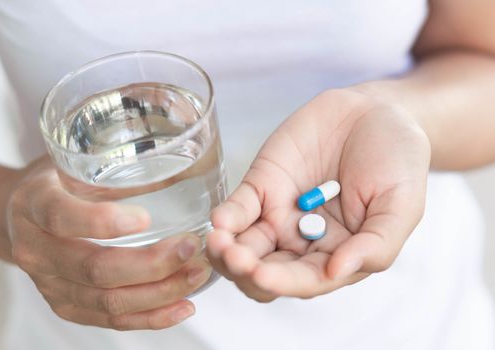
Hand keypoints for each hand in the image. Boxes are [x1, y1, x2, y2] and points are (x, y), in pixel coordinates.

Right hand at [7, 157, 211, 329]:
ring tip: (197, 274)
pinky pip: (111, 320)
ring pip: (108, 300)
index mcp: (35, 205)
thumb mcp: (77, 162)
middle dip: (151, 264)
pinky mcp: (68, 307)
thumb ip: (115, 166)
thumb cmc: (61, 184)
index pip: (62, 217)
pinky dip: (151, 317)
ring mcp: (51, 285)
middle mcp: (37, 251)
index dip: (102, 221)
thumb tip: (183, 166)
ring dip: (160, 292)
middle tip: (190, 247)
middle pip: (94, 268)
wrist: (24, 219)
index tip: (145, 218)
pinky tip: (182, 306)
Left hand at [207, 88, 430, 300]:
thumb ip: (376, 244)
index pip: (305, 280)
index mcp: (337, 253)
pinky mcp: (263, 185)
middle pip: (265, 270)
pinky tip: (219, 221)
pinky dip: (227, 216)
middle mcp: (303, 240)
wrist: (377, 113)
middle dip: (246, 271)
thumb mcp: (401, 205)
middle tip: (236, 260)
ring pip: (244, 245)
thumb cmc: (396, 162)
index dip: (283, 282)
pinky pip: (239, 207)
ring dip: (226, 251)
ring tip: (218, 243)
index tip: (262, 275)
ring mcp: (280, 213)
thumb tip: (338, 270)